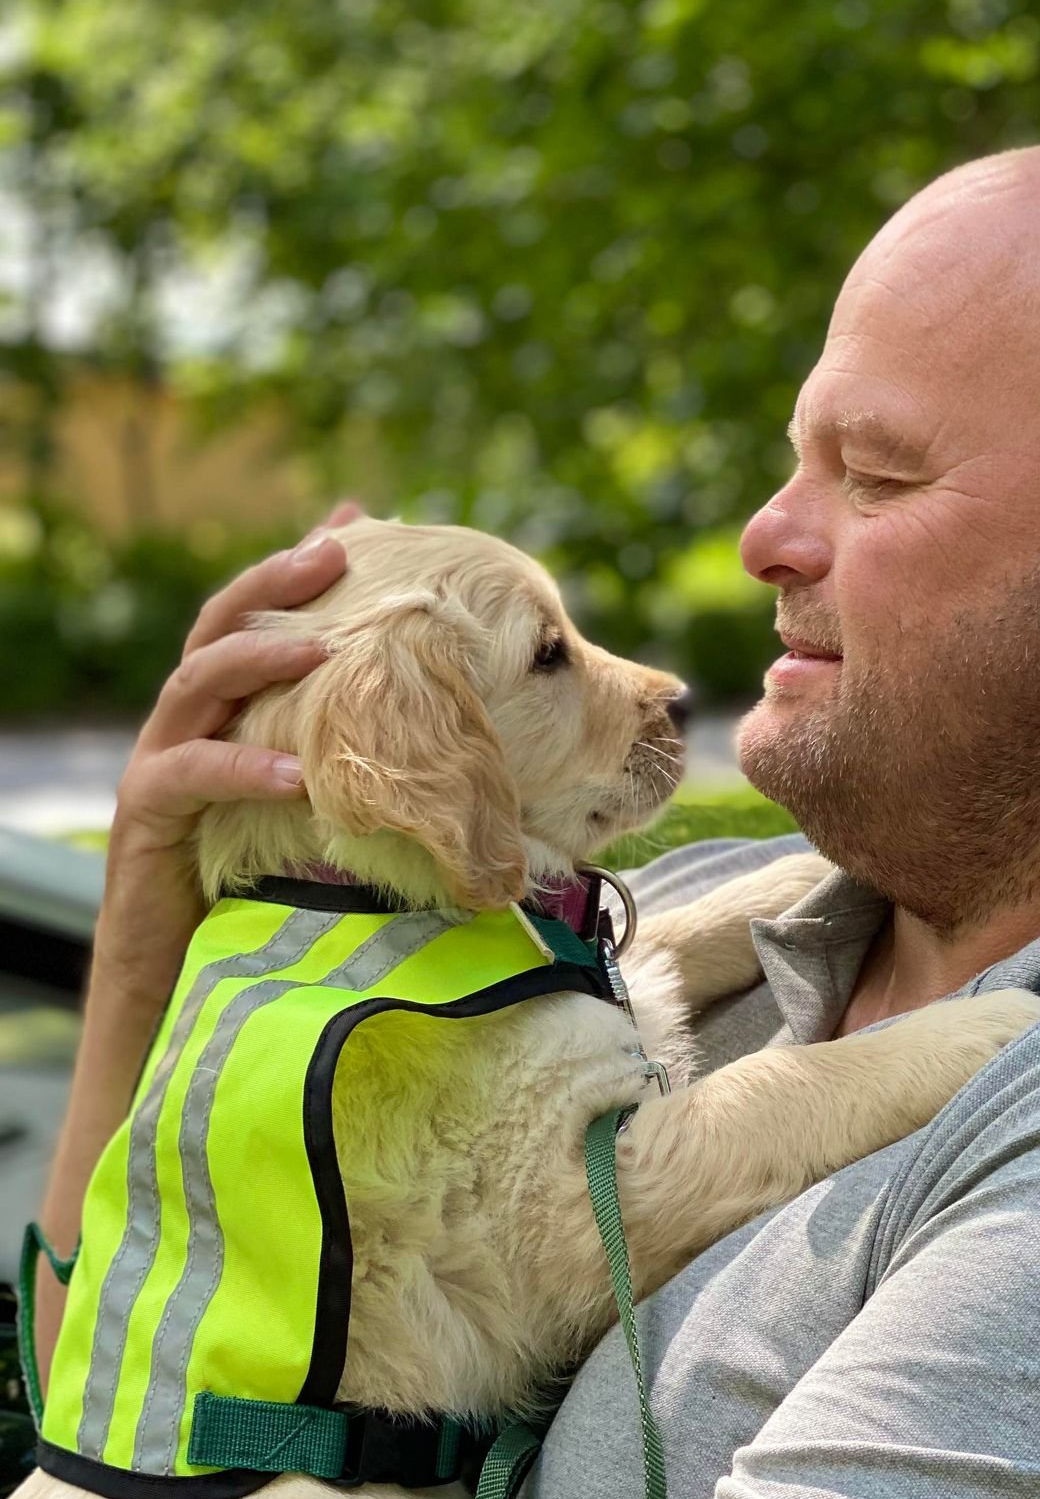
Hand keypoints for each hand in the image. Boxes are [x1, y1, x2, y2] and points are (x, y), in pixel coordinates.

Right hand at [96, 504, 360, 1002]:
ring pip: (194, 685)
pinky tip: (294, 773)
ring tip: (321, 650)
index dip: (294, 567)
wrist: (179, 972)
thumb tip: (434, 724)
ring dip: (258, 659)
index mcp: (225, 712)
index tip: (354, 527)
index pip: (252, 618)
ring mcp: (160, 765)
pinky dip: (241, 769)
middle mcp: (186, 724)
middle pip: (218, 628)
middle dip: (274, 582)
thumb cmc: (259, 886)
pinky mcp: (147, 819)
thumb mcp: (316, 810)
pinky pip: (188, 777)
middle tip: (334, 553)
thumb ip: (350, 759)